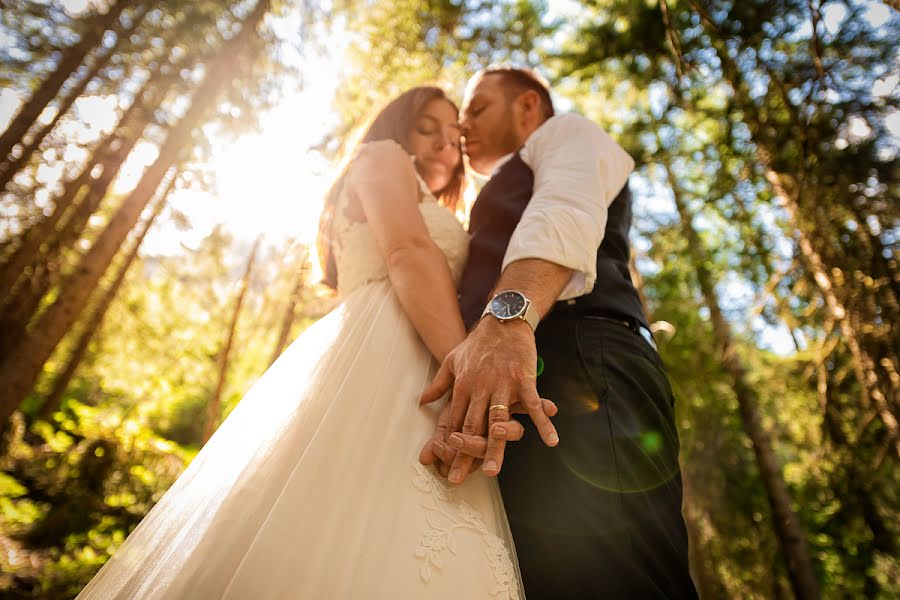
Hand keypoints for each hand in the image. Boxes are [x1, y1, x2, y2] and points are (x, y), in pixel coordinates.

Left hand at [419, 317, 558, 484]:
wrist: (503, 320)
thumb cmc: (477, 343)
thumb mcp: (451, 360)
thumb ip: (438, 384)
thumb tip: (421, 402)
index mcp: (463, 387)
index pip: (454, 421)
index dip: (448, 445)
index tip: (442, 465)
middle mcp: (480, 389)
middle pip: (472, 427)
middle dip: (464, 454)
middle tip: (459, 478)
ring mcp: (502, 385)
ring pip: (497, 421)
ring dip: (495, 447)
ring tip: (492, 471)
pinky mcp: (523, 379)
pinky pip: (533, 405)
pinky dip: (542, 422)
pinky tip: (550, 440)